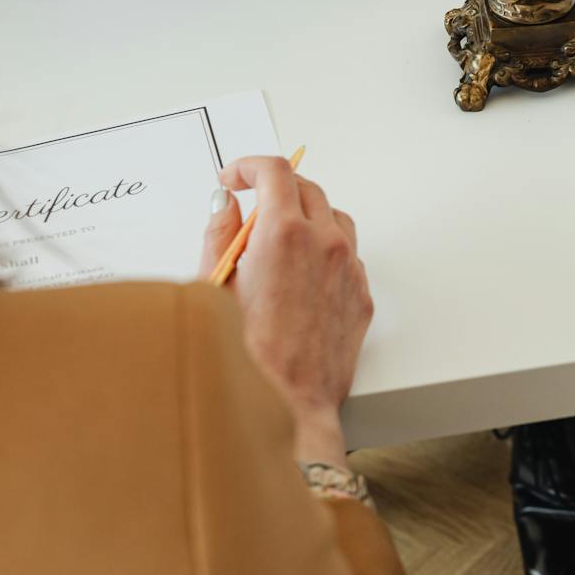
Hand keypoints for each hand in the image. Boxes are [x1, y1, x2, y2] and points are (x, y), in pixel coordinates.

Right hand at [203, 156, 372, 466]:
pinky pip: (348, 255)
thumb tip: (224, 204)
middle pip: (309, 188)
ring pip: (335, 218)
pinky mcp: (361, 295)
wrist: (287, 407)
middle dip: (277, 187)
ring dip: (307, 215)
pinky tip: (299, 272)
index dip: (250, 167)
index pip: (276, 173)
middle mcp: (325, 245)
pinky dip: (325, 249)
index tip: (234, 178)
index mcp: (285, 235)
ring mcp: (349, 269)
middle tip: (249, 204)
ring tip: (276, 238)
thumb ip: (220, 235)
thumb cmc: (244, 358)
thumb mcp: (214, 287)